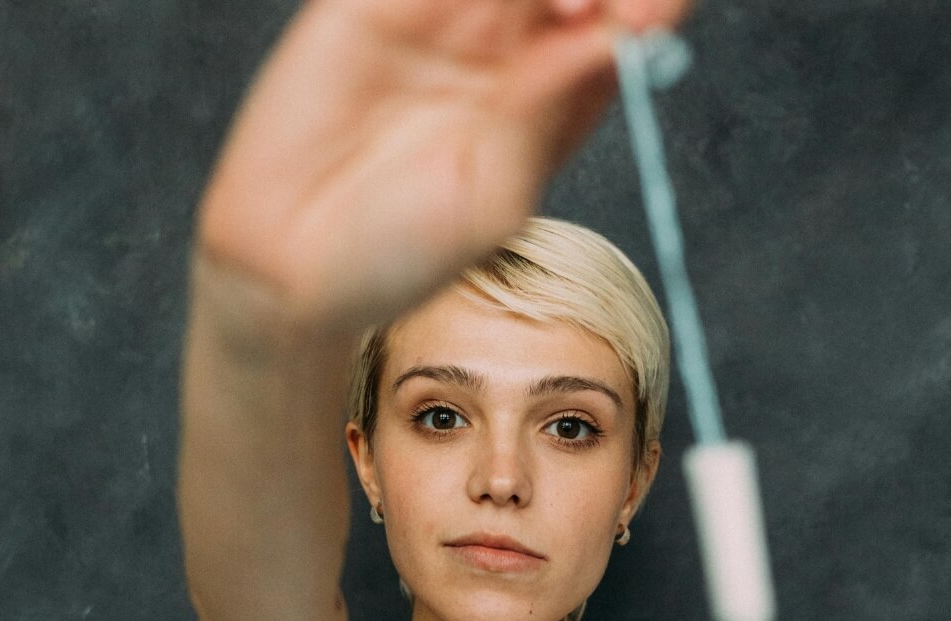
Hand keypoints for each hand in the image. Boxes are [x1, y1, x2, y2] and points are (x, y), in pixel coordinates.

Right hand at [196, 0, 691, 333]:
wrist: (291, 263)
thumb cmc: (398, 254)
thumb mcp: (495, 193)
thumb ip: (549, 105)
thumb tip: (622, 34)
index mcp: (546, 102)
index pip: (613, 29)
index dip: (643, 7)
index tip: (659, 7)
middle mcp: (502, 54)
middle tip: (599, 2)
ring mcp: (440, 21)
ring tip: (563, 2)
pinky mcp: (376, 3)